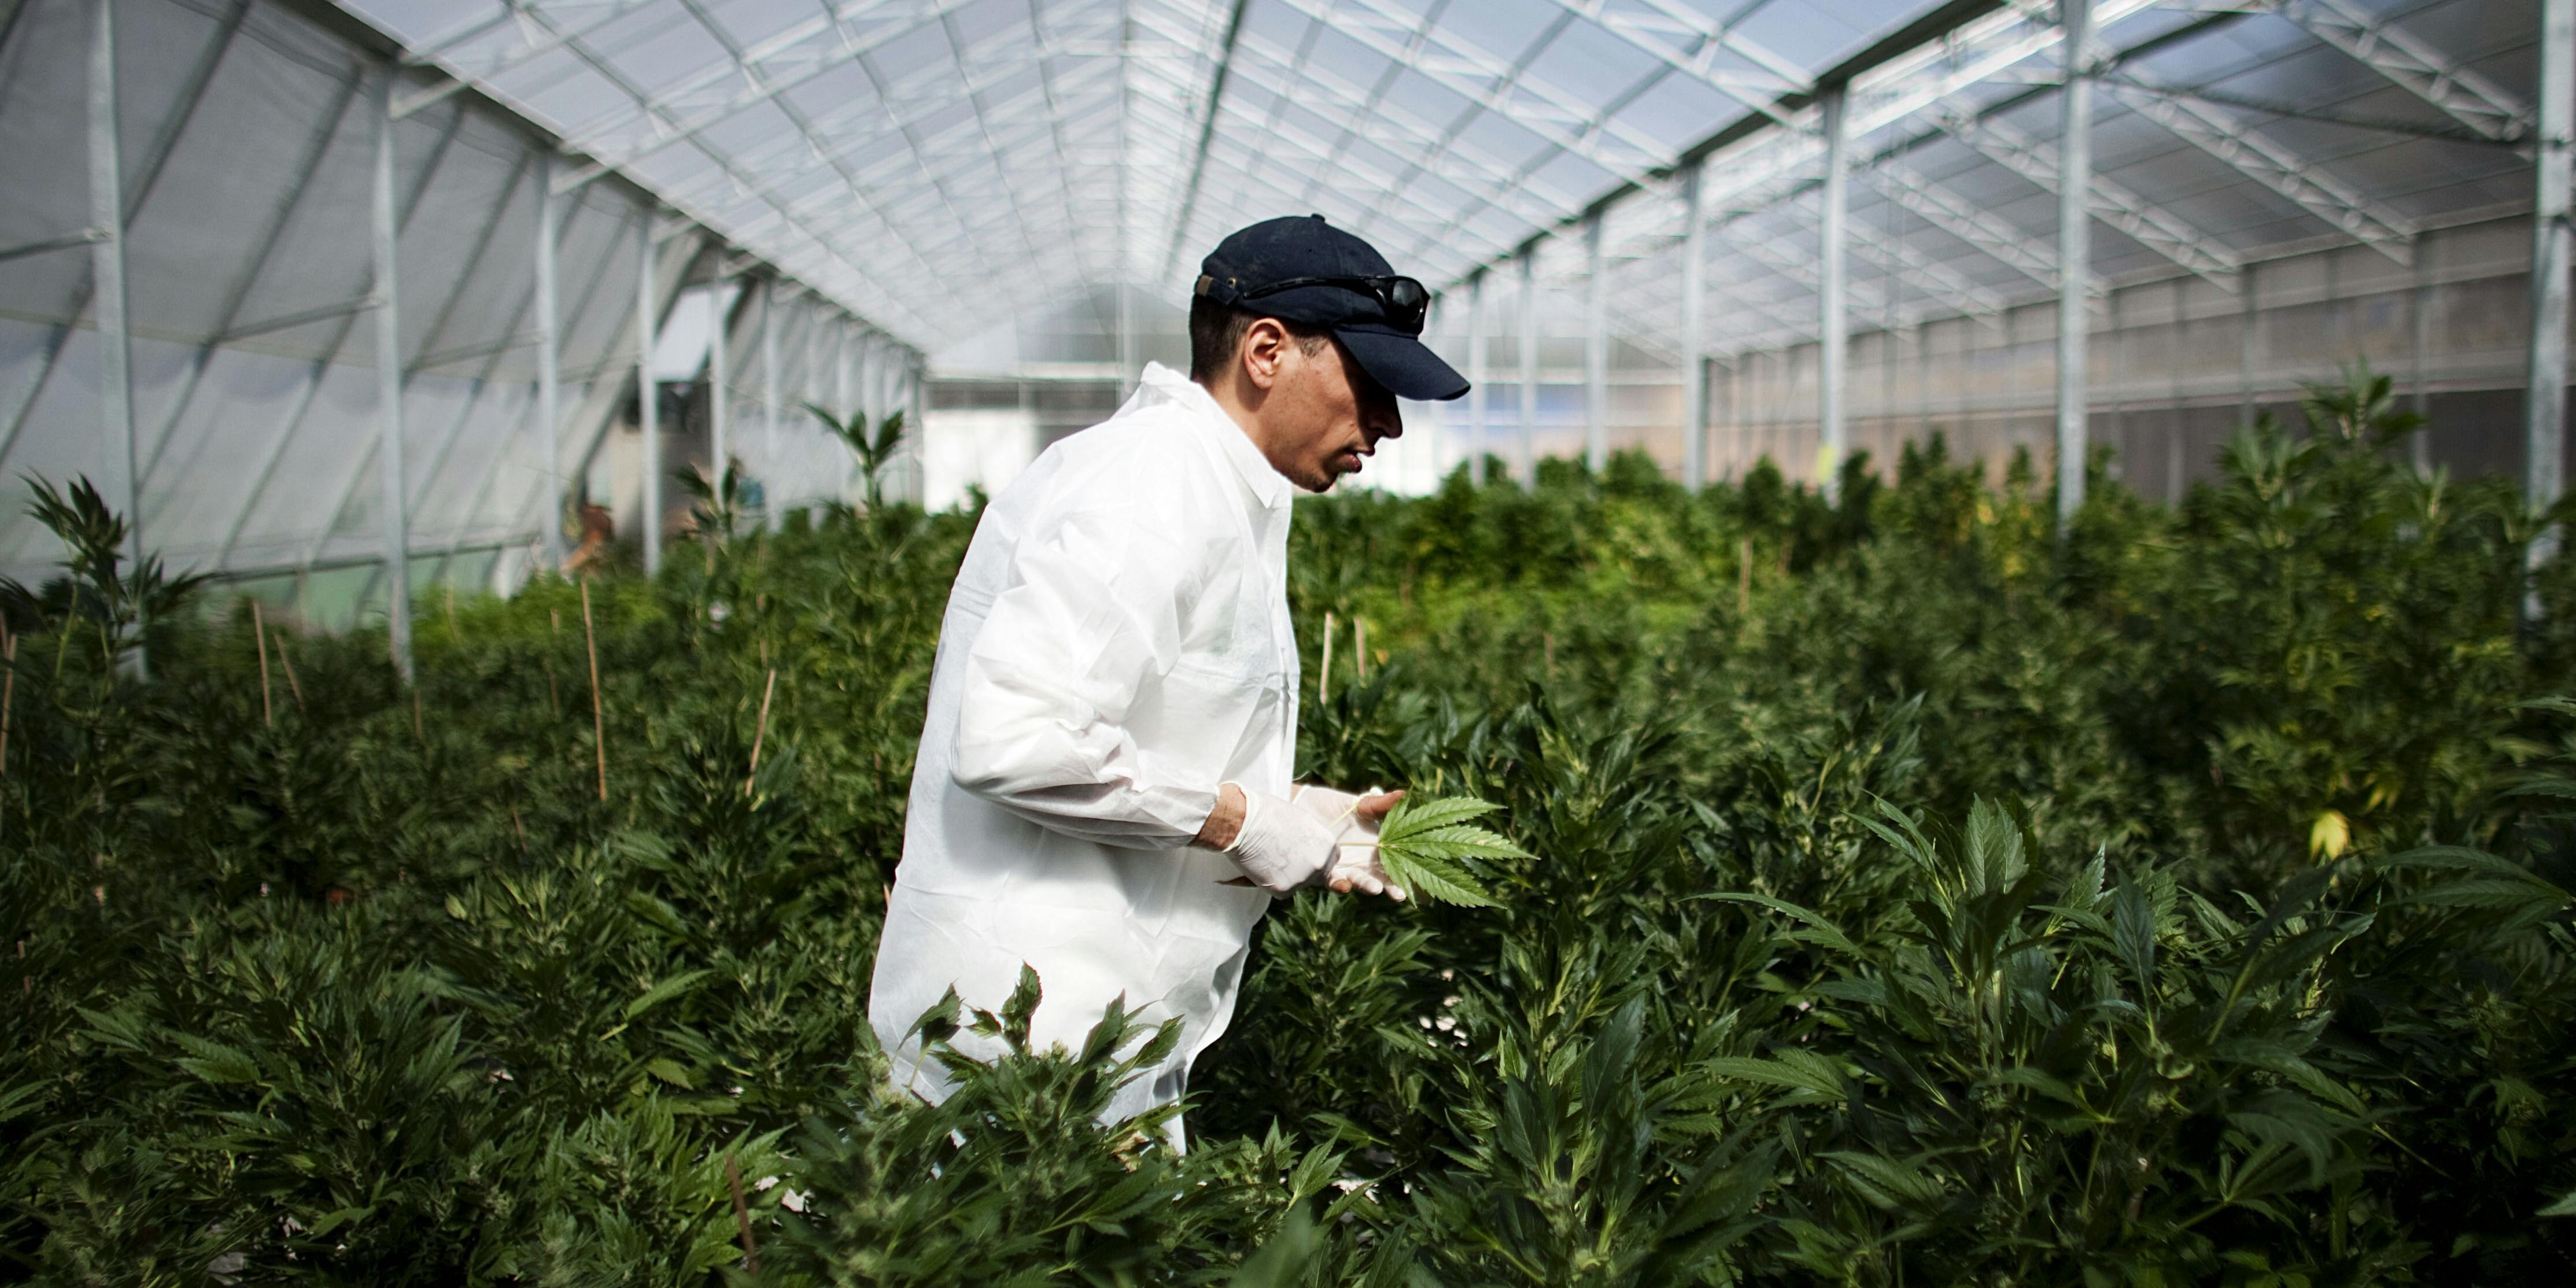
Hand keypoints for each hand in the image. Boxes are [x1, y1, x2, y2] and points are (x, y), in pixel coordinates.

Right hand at [1215, 786, 1338, 894]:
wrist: (1244, 822)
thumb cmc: (1269, 814)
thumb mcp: (1301, 820)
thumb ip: (1312, 837)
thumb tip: (1311, 847)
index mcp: (1328, 844)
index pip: (1330, 860)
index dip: (1315, 857)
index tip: (1302, 853)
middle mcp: (1320, 864)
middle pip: (1317, 875)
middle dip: (1304, 870)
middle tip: (1284, 857)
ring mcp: (1303, 879)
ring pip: (1298, 884)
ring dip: (1287, 877)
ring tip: (1270, 857)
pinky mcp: (1284, 890)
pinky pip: (1281, 891)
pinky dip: (1271, 883)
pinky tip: (1262, 866)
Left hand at [1293, 785, 1406, 899]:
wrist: (1301, 806)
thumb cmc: (1333, 805)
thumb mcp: (1359, 804)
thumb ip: (1380, 804)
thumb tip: (1403, 793)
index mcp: (1376, 847)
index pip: (1395, 863)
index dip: (1406, 873)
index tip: (1417, 883)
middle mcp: (1362, 862)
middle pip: (1380, 878)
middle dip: (1390, 888)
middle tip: (1400, 895)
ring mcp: (1343, 867)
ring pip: (1358, 881)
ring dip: (1366, 886)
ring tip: (1375, 889)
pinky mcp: (1323, 870)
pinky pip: (1332, 881)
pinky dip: (1339, 884)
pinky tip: (1344, 885)